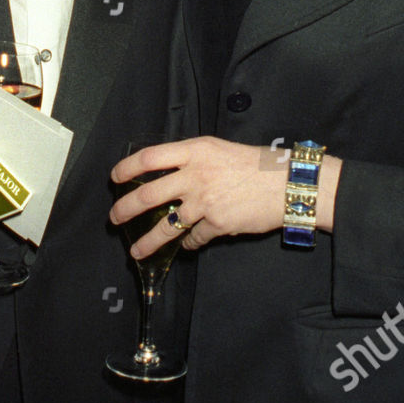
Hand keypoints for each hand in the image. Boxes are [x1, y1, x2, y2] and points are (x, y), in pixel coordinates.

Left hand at [110, 136, 289, 257]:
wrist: (288, 184)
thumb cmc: (258, 165)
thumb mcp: (220, 150)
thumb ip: (195, 160)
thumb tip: (169, 174)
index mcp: (195, 151)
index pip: (149, 157)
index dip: (127, 168)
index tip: (115, 178)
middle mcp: (195, 174)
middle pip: (148, 194)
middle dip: (125, 209)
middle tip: (115, 218)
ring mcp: (205, 201)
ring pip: (166, 225)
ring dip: (148, 241)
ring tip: (136, 251)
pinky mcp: (217, 223)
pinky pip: (194, 238)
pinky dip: (190, 243)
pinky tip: (190, 244)